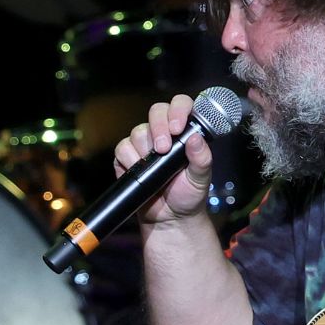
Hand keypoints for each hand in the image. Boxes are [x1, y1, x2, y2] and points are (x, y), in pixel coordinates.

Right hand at [113, 95, 212, 224]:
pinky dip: (129, 159)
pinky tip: (138, 170)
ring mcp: (144, 144)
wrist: (169, 219)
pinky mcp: (127, 158)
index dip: (178, 110)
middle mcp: (164, 133)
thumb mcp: (201, 178)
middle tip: (163, 149)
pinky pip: (122, 148)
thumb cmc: (188, 196)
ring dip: (145, 148)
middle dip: (158, 127)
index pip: (181, 105)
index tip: (177, 128)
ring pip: (138, 131)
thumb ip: (201, 158)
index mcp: (185, 132)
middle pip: (156, 111)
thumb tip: (195, 138)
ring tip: (154, 167)